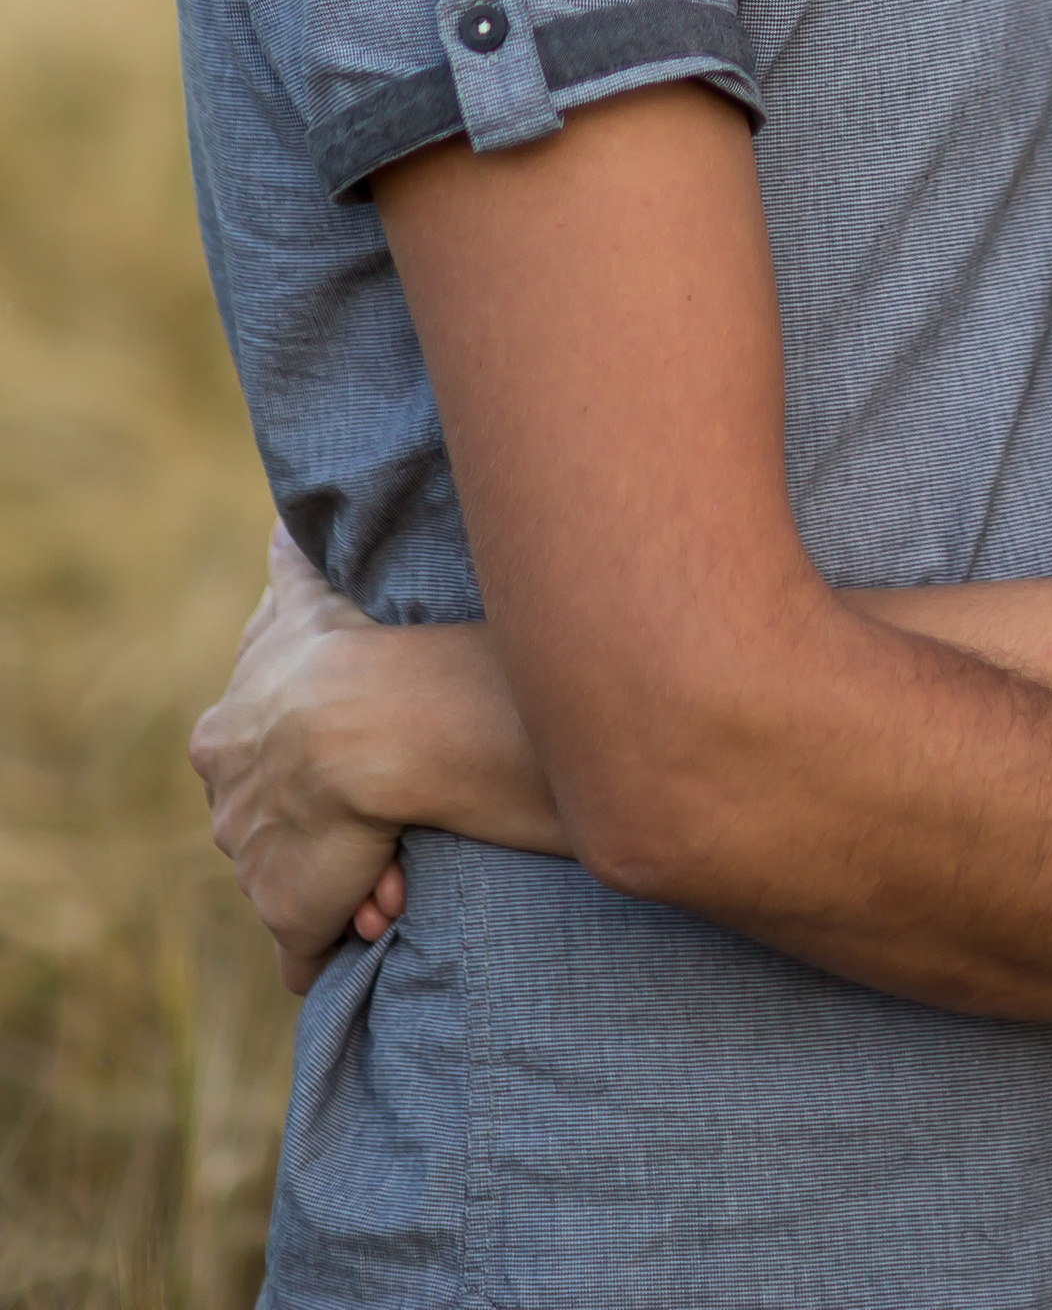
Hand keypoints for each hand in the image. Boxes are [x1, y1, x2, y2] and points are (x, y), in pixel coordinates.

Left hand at [188, 523, 407, 994]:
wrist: (361, 724)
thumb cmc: (347, 653)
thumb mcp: (308, 600)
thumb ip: (291, 571)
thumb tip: (283, 524)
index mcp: (223, 742)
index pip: (259, 767)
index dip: (311, 767)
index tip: (363, 760)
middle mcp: (229, 811)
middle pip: (274, 830)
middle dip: (334, 828)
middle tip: (394, 808)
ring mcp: (256, 871)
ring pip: (304, 883)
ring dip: (356, 875)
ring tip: (411, 850)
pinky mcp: (291, 919)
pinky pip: (315, 945)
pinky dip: (345, 934)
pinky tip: (389, 904)